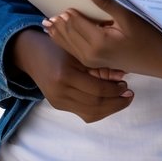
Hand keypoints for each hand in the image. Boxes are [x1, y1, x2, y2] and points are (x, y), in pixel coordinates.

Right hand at [8, 28, 132, 123]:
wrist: (32, 54)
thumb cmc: (57, 46)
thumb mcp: (78, 51)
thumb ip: (99, 65)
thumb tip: (123, 75)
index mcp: (65, 75)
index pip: (96, 89)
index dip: (114, 90)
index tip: (127, 85)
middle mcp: (60, 92)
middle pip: (95, 105)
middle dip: (116, 102)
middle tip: (129, 95)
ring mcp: (58, 101)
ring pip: (90, 113)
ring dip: (110, 109)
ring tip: (122, 100)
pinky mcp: (58, 105)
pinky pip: (83, 114)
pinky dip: (99, 111)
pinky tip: (109, 103)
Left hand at [42, 0, 161, 88]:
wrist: (158, 61)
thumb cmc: (146, 37)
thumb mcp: (128, 17)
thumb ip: (105, 2)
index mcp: (97, 42)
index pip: (75, 24)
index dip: (67, 13)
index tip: (58, 2)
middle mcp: (90, 55)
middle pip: (68, 35)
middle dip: (58, 24)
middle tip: (46, 15)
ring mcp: (92, 62)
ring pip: (69, 45)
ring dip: (59, 34)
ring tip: (47, 24)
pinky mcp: (95, 64)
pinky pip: (75, 52)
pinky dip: (65, 43)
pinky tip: (61, 37)